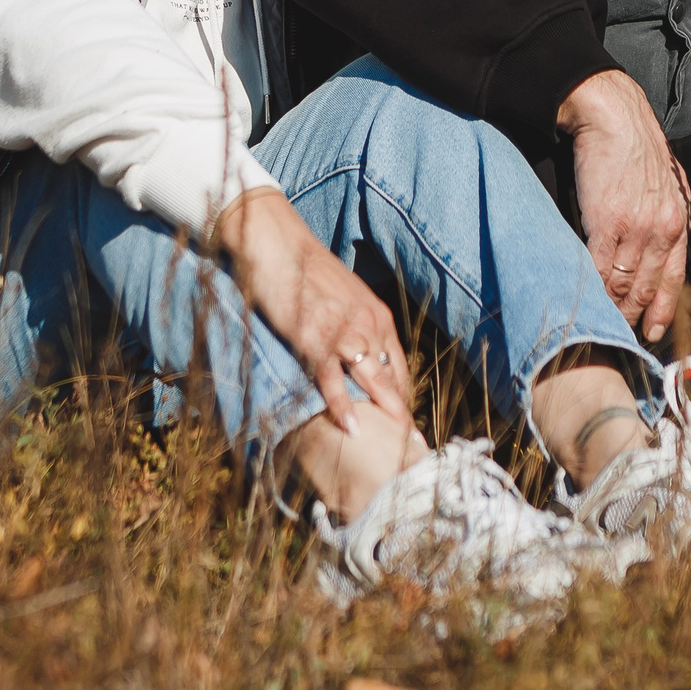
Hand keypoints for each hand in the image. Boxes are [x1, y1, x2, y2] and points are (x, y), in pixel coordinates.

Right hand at [216, 189, 411, 432]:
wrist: (278, 244)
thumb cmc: (305, 271)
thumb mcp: (341, 298)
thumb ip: (353, 325)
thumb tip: (356, 356)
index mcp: (376, 314)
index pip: (398, 364)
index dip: (404, 396)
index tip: (408, 423)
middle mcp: (367, 323)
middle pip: (391, 377)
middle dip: (401, 412)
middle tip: (412, 444)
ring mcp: (342, 331)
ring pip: (370, 380)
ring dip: (381, 414)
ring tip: (391, 445)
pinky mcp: (314, 337)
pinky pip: (332, 378)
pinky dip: (342, 404)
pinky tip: (350, 427)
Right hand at [559, 70, 688, 341]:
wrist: (612, 115)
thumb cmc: (632, 146)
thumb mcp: (662, 183)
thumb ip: (659, 216)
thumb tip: (647, 248)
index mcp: (677, 221)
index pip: (674, 278)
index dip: (662, 309)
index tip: (652, 332)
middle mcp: (662, 230)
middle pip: (647, 288)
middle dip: (633, 316)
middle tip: (619, 336)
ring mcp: (635, 229)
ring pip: (623, 285)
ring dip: (610, 309)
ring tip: (598, 325)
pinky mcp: (606, 223)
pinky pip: (600, 270)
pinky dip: (592, 290)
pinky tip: (584, 300)